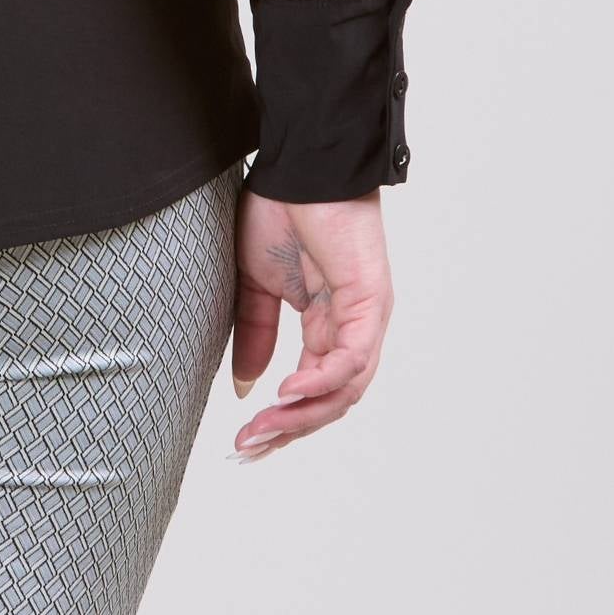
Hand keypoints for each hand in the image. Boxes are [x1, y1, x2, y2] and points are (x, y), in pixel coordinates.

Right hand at [230, 189, 392, 458]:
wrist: (298, 166)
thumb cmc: (280, 211)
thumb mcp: (255, 286)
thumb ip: (255, 335)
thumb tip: (245, 387)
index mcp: (327, 325)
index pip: (311, 390)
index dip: (279, 422)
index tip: (242, 444)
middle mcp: (352, 328)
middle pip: (330, 402)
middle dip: (287, 430)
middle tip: (247, 448)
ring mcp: (366, 317)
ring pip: (343, 390)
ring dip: (302, 416)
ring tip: (263, 429)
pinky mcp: (371, 301)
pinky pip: (351, 358)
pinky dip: (321, 381)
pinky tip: (287, 392)